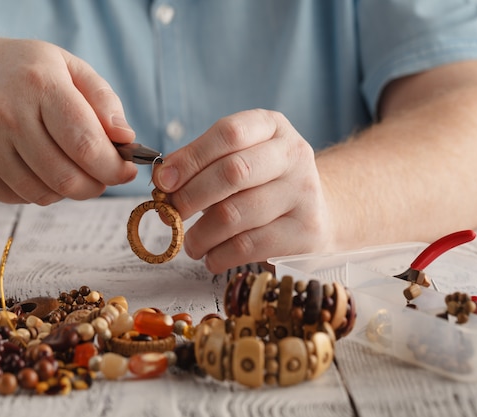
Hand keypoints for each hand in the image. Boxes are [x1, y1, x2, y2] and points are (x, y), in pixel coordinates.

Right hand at [0, 35, 137, 203]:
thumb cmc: (17, 72)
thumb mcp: (64, 66)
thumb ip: (103, 100)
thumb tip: (126, 139)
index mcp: (38, 83)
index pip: (86, 143)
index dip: (113, 167)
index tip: (126, 171)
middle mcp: (6, 114)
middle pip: (67, 178)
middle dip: (96, 186)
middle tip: (102, 177)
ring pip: (44, 195)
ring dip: (67, 190)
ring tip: (68, 167)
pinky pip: (18, 199)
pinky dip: (36, 191)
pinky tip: (34, 166)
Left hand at [153, 109, 330, 272]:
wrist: (314, 214)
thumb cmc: (262, 184)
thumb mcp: (237, 160)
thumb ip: (200, 165)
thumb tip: (162, 182)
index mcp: (272, 127)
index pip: (228, 134)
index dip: (190, 158)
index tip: (162, 181)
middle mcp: (294, 154)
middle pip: (232, 173)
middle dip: (190, 196)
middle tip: (169, 214)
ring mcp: (304, 193)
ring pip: (235, 214)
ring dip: (200, 234)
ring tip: (190, 243)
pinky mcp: (305, 232)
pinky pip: (248, 246)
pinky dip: (218, 255)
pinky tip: (211, 257)